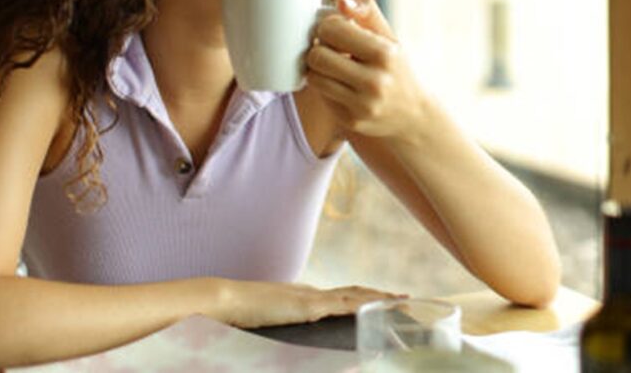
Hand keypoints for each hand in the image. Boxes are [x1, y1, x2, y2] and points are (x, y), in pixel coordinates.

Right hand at [221, 281, 400, 328]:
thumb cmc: (241, 318)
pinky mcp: (309, 305)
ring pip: (356, 294)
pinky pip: (344, 303)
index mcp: (304, 298)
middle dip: (380, 295)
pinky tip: (379, 305)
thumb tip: (292, 339)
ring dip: (380, 297)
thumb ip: (286, 330)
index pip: (342, 296)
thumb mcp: (270, 326)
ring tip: (402, 301)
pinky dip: (365, 303)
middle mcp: (312, 293)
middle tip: (404, 299)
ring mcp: (311, 297)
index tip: (382, 300)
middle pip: (355, 292)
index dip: (364, 297)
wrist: (226, 303)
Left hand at [304, 0, 428, 140]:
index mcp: (384, 54)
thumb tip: (341, 2)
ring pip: (314, 78)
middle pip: (317, 56)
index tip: (334, 31)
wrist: (413, 114)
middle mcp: (375, 82)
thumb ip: (367, 13)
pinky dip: (325, 87)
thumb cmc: (395, 68)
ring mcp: (362, 105)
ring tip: (333, 66)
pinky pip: (321, 96)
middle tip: (329, 49)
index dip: (327, 27)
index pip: (332, 30)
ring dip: (318, 69)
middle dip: (319, 48)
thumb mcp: (389, 38)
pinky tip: (340, 84)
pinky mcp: (351, 121)